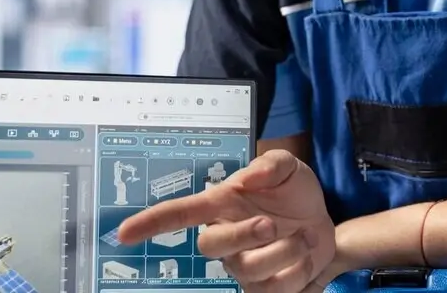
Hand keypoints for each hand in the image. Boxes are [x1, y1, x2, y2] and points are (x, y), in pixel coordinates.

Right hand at [117, 150, 337, 292]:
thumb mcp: (288, 167)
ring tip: (305, 235)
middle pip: (210, 246)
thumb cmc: (293, 192)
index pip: (179, 214)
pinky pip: (275, 291)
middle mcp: (225, 237)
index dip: (151, 222)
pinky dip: (300, 272)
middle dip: (242, 236)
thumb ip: (271, 165)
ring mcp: (242, 265)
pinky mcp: (263, 288)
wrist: (322, 221)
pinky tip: (306, 256)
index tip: (124, 232)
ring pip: (249, 270)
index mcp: (221, 205)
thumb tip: (249, 177)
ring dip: (286, 252)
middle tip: (271, 224)